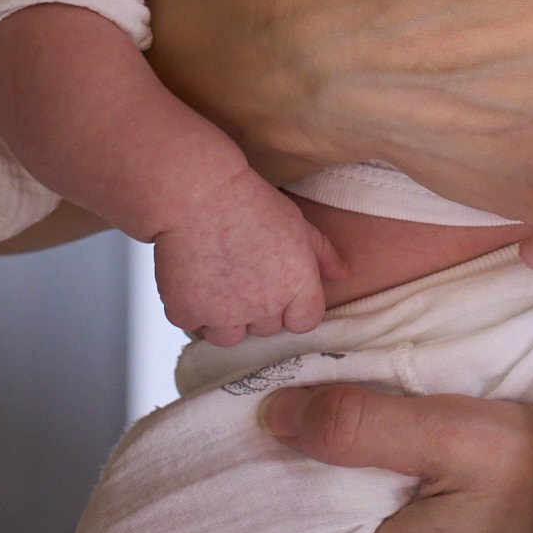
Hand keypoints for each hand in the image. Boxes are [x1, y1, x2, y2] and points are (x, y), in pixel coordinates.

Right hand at [152, 173, 341, 345]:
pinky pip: (194, 324)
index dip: (292, 308)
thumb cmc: (251, 203)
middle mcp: (265, 306)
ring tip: (216, 285)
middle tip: (241, 277)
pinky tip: (192, 280)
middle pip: (266, 329)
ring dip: (224, 319)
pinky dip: (191, 309)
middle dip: (256, 310)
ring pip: (230, 337)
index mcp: (297, 286)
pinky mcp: (189, 312)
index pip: (304, 322)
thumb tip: (343, 273)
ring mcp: (226, 314)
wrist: (201, 195)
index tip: (276, 290)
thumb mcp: (298, 223)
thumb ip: (324, 253)